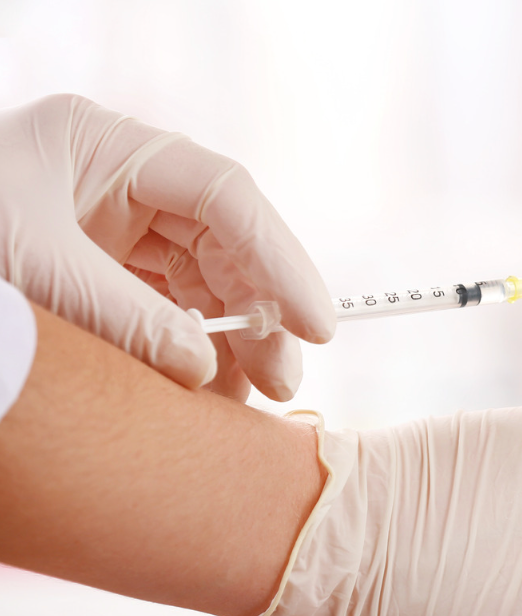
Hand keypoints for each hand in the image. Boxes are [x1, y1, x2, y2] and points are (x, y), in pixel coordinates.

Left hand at [0, 94, 334, 399]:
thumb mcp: (37, 274)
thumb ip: (128, 318)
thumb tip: (207, 367)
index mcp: (105, 147)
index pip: (223, 196)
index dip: (279, 260)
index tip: (316, 323)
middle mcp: (122, 182)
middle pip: (226, 242)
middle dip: (262, 310)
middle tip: (283, 377)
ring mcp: (116, 228)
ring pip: (207, 280)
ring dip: (237, 338)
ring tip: (254, 394)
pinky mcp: (108, 273)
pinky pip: (173, 309)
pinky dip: (197, 351)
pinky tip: (213, 388)